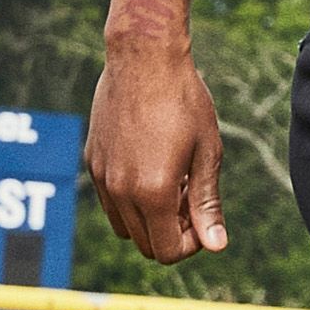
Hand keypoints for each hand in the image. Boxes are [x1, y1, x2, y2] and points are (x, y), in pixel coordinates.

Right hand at [85, 45, 228, 262]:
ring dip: (150, 218)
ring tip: (174, 182)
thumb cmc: (183, 101)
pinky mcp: (92, 160)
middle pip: (145, 244)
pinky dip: (131, 198)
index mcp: (153, 192)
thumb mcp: (206, 153)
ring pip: (124, 226)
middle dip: (172, 233)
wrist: (143, 58)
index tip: (204, 217)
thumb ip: (207, 203)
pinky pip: (110, 200)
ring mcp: (102, 177)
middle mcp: (121, 191)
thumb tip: (216, 246)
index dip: (191, 244)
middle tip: (192, 197)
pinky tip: (152, 164)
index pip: (166, 251)